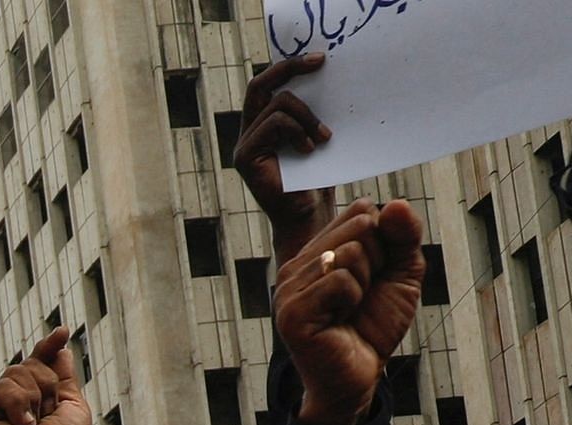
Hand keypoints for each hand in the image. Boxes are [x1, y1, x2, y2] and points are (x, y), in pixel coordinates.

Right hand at [0, 328, 90, 424]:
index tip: (63, 330)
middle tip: (48, 415)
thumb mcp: (72, 403)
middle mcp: (15, 398)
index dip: (49, 346)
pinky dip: (19, 406)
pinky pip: (3, 389)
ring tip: (34, 424)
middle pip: (31, 364)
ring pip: (17, 373)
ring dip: (35, 398)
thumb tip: (61, 347)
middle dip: (48, 386)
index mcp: (36, 395)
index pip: (40, 361)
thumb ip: (63, 376)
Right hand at [233, 53, 337, 260]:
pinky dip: (299, 131)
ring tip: (325, 138)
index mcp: (262, 127)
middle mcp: (248, 134)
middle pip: (260, 85)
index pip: (267, 86)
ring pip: (277, 104)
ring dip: (308, 116)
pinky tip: (312, 150)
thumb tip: (327, 79)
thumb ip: (312, 114)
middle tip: (321, 62)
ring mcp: (244, 146)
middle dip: (290, 68)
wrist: (310, 219)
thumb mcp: (318, 138)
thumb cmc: (320, 181)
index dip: (289, 66)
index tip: (320, 58)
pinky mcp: (245, 158)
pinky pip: (274, 125)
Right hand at [276, 199, 422, 424]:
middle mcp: (298, 263)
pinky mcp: (292, 312)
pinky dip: (353, 300)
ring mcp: (289, 287)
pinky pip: (339, 280)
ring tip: (350, 310)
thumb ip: (403, 236)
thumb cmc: (375, 326)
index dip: (384, 241)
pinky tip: (339, 321)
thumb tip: (394, 203)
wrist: (360, 378)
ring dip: (366, 284)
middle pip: (361, 224)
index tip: (373, 275)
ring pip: (352, 252)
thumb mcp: (401, 274)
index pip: (362, 210)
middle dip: (378, 260)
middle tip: (363, 296)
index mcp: (318, 250)